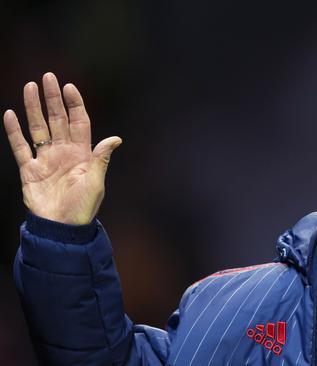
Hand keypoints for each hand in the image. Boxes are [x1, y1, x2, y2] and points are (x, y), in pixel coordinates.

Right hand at [3, 72, 121, 224]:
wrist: (62, 228)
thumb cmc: (83, 208)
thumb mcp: (95, 182)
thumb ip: (101, 159)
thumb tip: (115, 138)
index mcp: (82, 154)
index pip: (78, 123)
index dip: (75, 105)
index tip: (70, 87)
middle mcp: (63, 152)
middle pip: (57, 119)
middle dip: (53, 99)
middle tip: (48, 77)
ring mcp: (45, 159)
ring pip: (38, 128)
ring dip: (33, 108)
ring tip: (29, 87)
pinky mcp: (29, 170)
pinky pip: (20, 147)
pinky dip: (15, 131)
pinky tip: (10, 114)